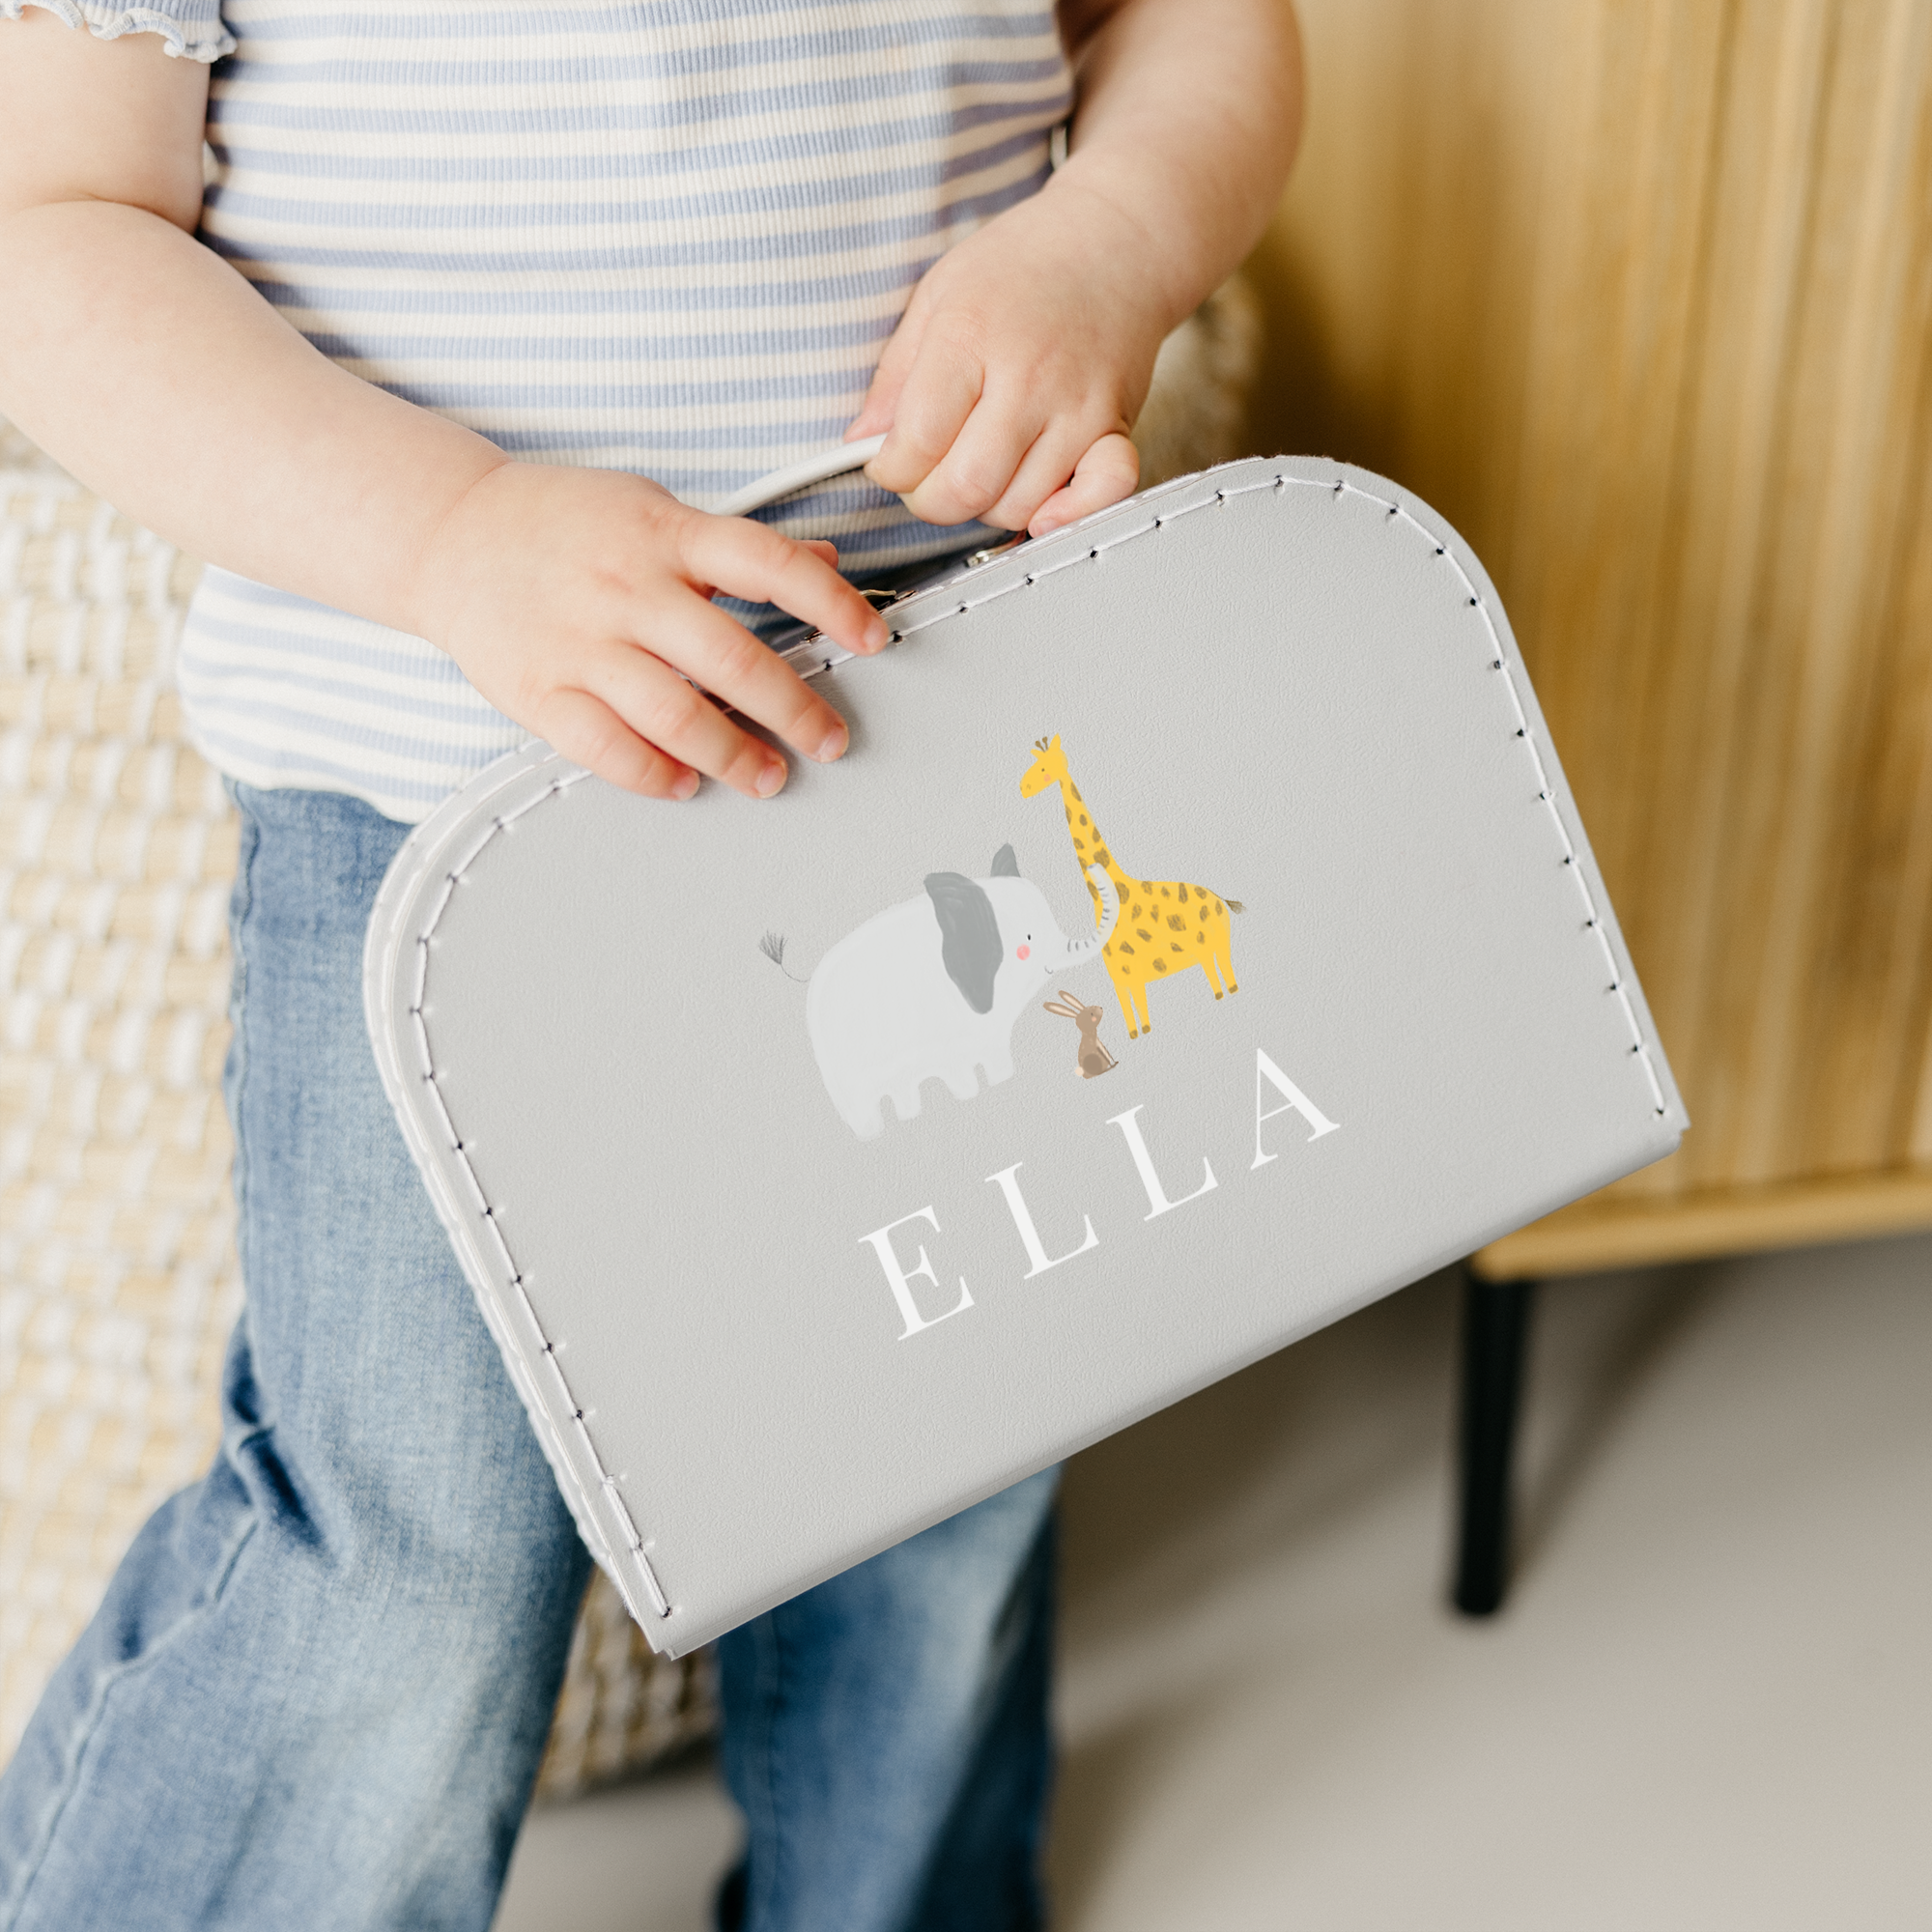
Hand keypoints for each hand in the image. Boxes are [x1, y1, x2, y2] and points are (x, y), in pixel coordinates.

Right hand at [410, 461, 887, 801]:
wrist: (447, 533)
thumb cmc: (559, 522)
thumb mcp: (652, 507)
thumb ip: (732, 545)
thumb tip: (824, 567)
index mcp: (664, 534)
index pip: (769, 565)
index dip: (832, 605)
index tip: (873, 639)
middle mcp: (627, 587)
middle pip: (732, 659)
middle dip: (795, 709)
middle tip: (829, 739)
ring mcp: (581, 643)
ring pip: (675, 716)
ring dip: (734, 757)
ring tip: (769, 776)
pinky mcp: (540, 691)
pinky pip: (607, 749)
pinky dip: (655, 775)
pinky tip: (686, 782)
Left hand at [847, 177, 1171, 536]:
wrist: (1116, 240)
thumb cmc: (1025, 263)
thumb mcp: (938, 294)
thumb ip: (895, 373)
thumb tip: (862, 440)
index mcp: (971, 337)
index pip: (917, 442)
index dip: (890, 470)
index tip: (890, 462)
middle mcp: (1028, 379)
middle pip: (965, 487)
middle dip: (930, 500)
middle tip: (927, 477)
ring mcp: (1078, 409)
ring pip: (1019, 506)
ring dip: (986, 507)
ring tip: (980, 470)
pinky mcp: (1116, 428)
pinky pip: (1102, 495)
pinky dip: (1068, 514)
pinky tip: (1043, 504)